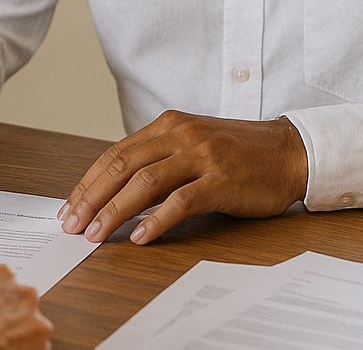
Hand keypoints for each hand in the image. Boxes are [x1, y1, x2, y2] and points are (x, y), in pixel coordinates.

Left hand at [58, 111, 308, 244]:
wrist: (292, 151)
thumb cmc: (241, 153)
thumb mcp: (194, 145)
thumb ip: (160, 159)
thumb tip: (117, 190)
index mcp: (169, 125)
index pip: (115, 154)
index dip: (88, 182)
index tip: (70, 207)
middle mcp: (181, 135)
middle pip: (122, 165)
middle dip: (91, 197)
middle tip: (72, 224)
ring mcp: (202, 156)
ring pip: (145, 182)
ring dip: (115, 210)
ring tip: (95, 234)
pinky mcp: (221, 180)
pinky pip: (181, 200)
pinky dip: (157, 219)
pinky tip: (141, 236)